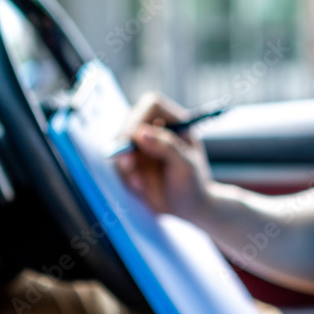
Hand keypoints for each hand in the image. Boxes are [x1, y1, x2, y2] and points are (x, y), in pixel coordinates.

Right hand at [114, 92, 214, 224]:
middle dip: (125, 142)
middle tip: (128, 164)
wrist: (190, 209)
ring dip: (125, 162)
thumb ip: (166, 147)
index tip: (132, 137)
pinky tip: (140, 188)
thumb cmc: (194, 184)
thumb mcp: (186, 165)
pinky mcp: (133, 162)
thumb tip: (141, 133)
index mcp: (175, 121)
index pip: (151, 104)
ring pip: (121, 142)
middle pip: (130, 120)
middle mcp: (157, 129)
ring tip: (139, 183)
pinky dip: (125, 174)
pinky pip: (119, 162)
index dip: (139, 117)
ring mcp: (143, 145)